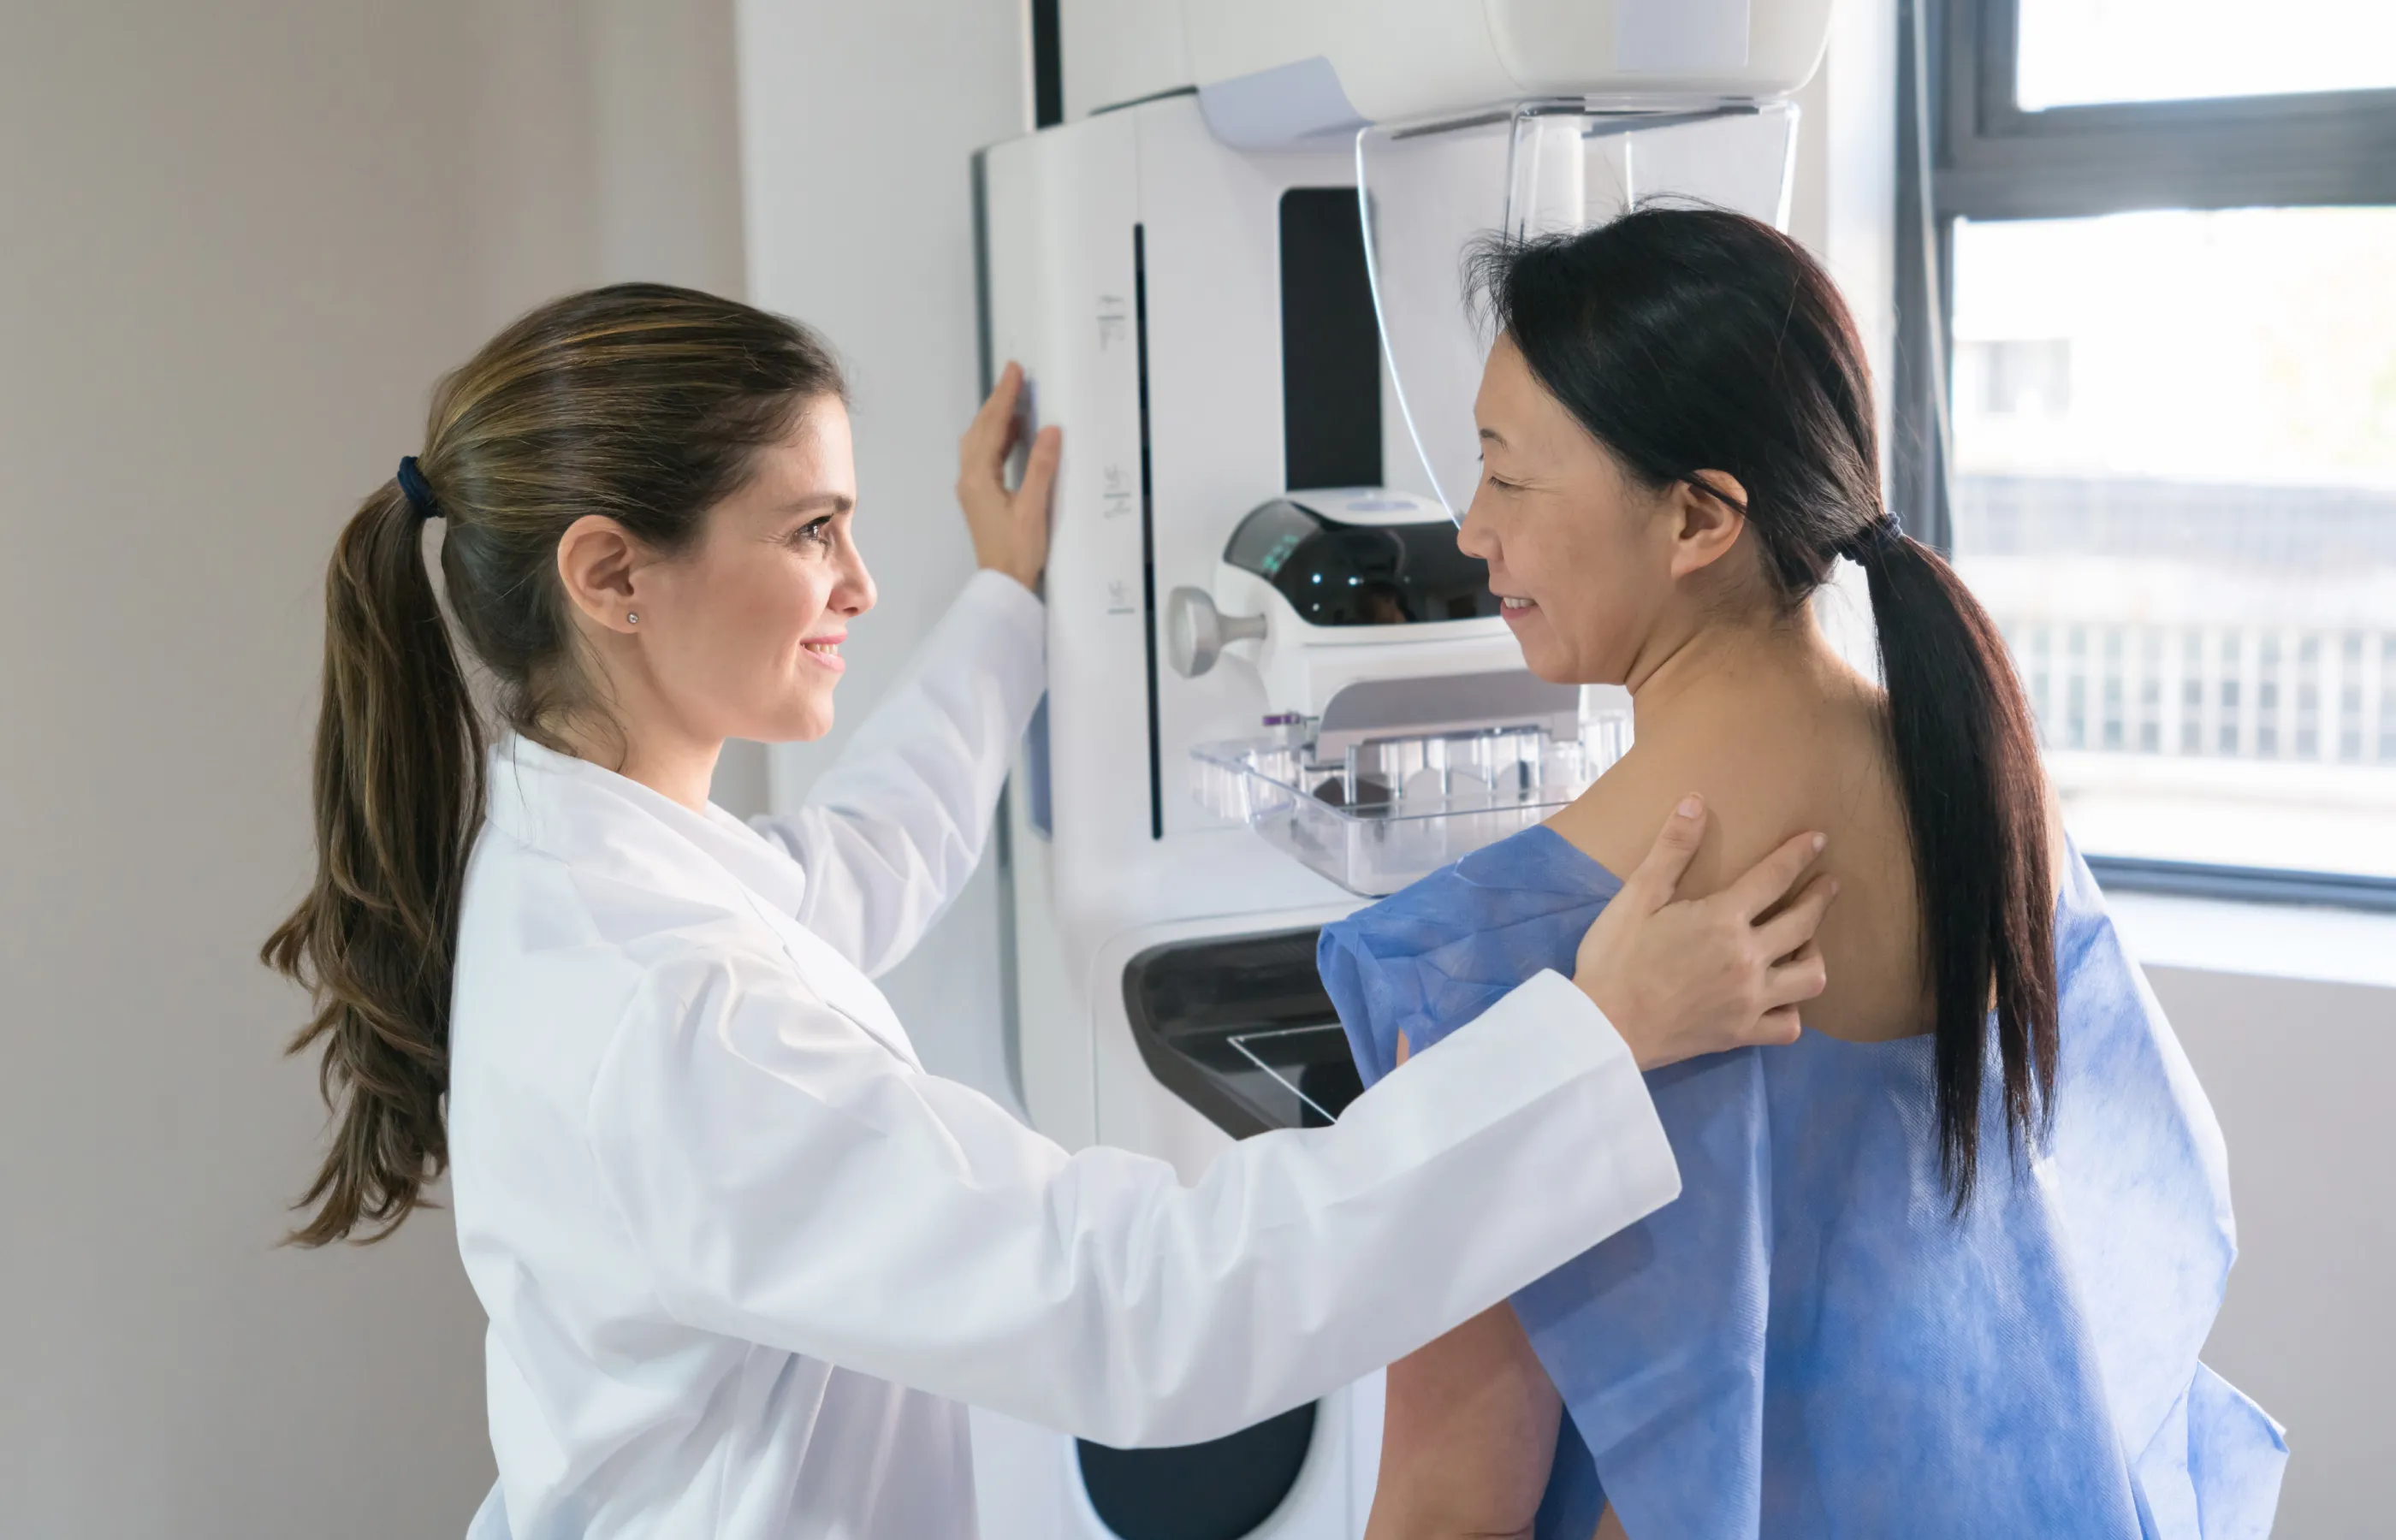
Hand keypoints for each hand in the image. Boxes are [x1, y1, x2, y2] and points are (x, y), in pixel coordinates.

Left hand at [956, 361, 1060, 591]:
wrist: (1004, 584)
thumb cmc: (1018, 550)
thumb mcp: (1034, 508)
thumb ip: (1041, 467)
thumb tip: (1049, 429)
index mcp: (979, 477)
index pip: (992, 427)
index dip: (1004, 397)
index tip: (1014, 371)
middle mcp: (970, 478)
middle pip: (980, 430)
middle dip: (997, 402)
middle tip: (1014, 377)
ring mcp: (972, 488)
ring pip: (979, 442)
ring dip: (995, 419)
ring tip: (1015, 400)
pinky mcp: (980, 497)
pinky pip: (985, 456)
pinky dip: (998, 439)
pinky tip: (1014, 436)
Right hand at [1572, 795, 1834, 1070]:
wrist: (1603, 1027)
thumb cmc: (1615, 958)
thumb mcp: (1637, 897)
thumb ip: (1672, 850)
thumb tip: (1697, 801)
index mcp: (1723, 919)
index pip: (1774, 877)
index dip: (1799, 855)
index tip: (1818, 840)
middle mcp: (1748, 959)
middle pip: (1804, 924)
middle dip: (1821, 899)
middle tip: (1828, 884)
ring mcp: (1750, 1000)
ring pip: (1810, 977)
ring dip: (1814, 955)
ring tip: (1806, 943)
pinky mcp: (1742, 1033)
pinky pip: (1789, 1025)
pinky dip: (1792, 1011)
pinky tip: (1782, 998)